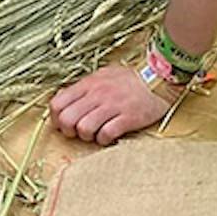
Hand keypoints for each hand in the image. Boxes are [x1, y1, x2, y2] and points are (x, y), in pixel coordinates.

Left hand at [49, 64, 179, 146]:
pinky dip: (104, 140)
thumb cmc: (132, 79)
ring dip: (87, 136)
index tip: (63, 123)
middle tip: (77, 132)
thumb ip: (85, 88)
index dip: (56, 118)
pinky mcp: (128, 117)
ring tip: (95, 133)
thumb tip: (66, 101)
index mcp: (89, 83)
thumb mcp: (104, 75)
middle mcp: (98, 94)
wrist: (160, 78)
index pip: (57, 103)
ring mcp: (113, 105)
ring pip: (84, 129)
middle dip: (69, 131)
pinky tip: (109, 136)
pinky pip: (105, 134)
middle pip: (67, 119)